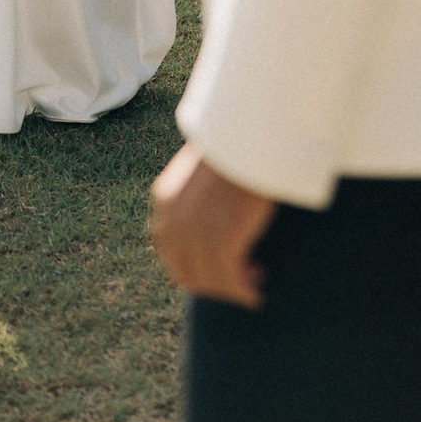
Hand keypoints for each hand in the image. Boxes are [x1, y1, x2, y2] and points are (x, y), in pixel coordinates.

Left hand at [150, 144, 275, 307]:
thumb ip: (197, 194)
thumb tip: (214, 215)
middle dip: (212, 282)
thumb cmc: (237, 141)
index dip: (195, 266)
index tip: (222, 264)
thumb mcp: (204, 169)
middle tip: (242, 276)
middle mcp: (171, 221)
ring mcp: (194, 234)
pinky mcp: (219, 240)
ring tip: (254, 281)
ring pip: (207, 282)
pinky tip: (256, 292)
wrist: (250, 128)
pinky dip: (243, 293)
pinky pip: (229, 282)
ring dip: (230, 290)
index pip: (170, 252)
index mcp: (164, 201)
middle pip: (185, 273)